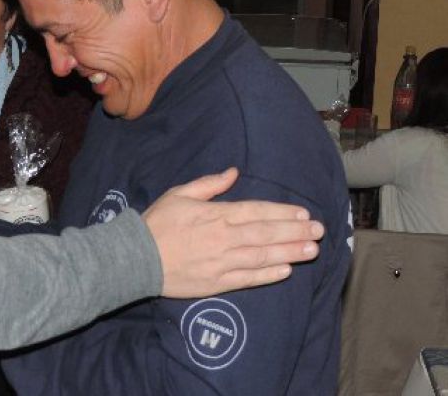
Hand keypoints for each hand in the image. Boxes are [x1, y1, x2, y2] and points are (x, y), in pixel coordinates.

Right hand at [142, 168, 323, 297]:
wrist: (135, 258)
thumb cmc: (157, 223)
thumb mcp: (179, 194)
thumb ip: (209, 184)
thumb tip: (233, 172)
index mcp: (215, 214)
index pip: (256, 211)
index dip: (281, 212)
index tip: (303, 213)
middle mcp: (223, 238)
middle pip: (265, 233)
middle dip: (294, 231)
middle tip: (319, 231)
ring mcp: (221, 262)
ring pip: (262, 256)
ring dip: (289, 252)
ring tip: (312, 250)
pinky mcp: (216, 283)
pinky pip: (248, 278)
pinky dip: (268, 275)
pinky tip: (286, 270)